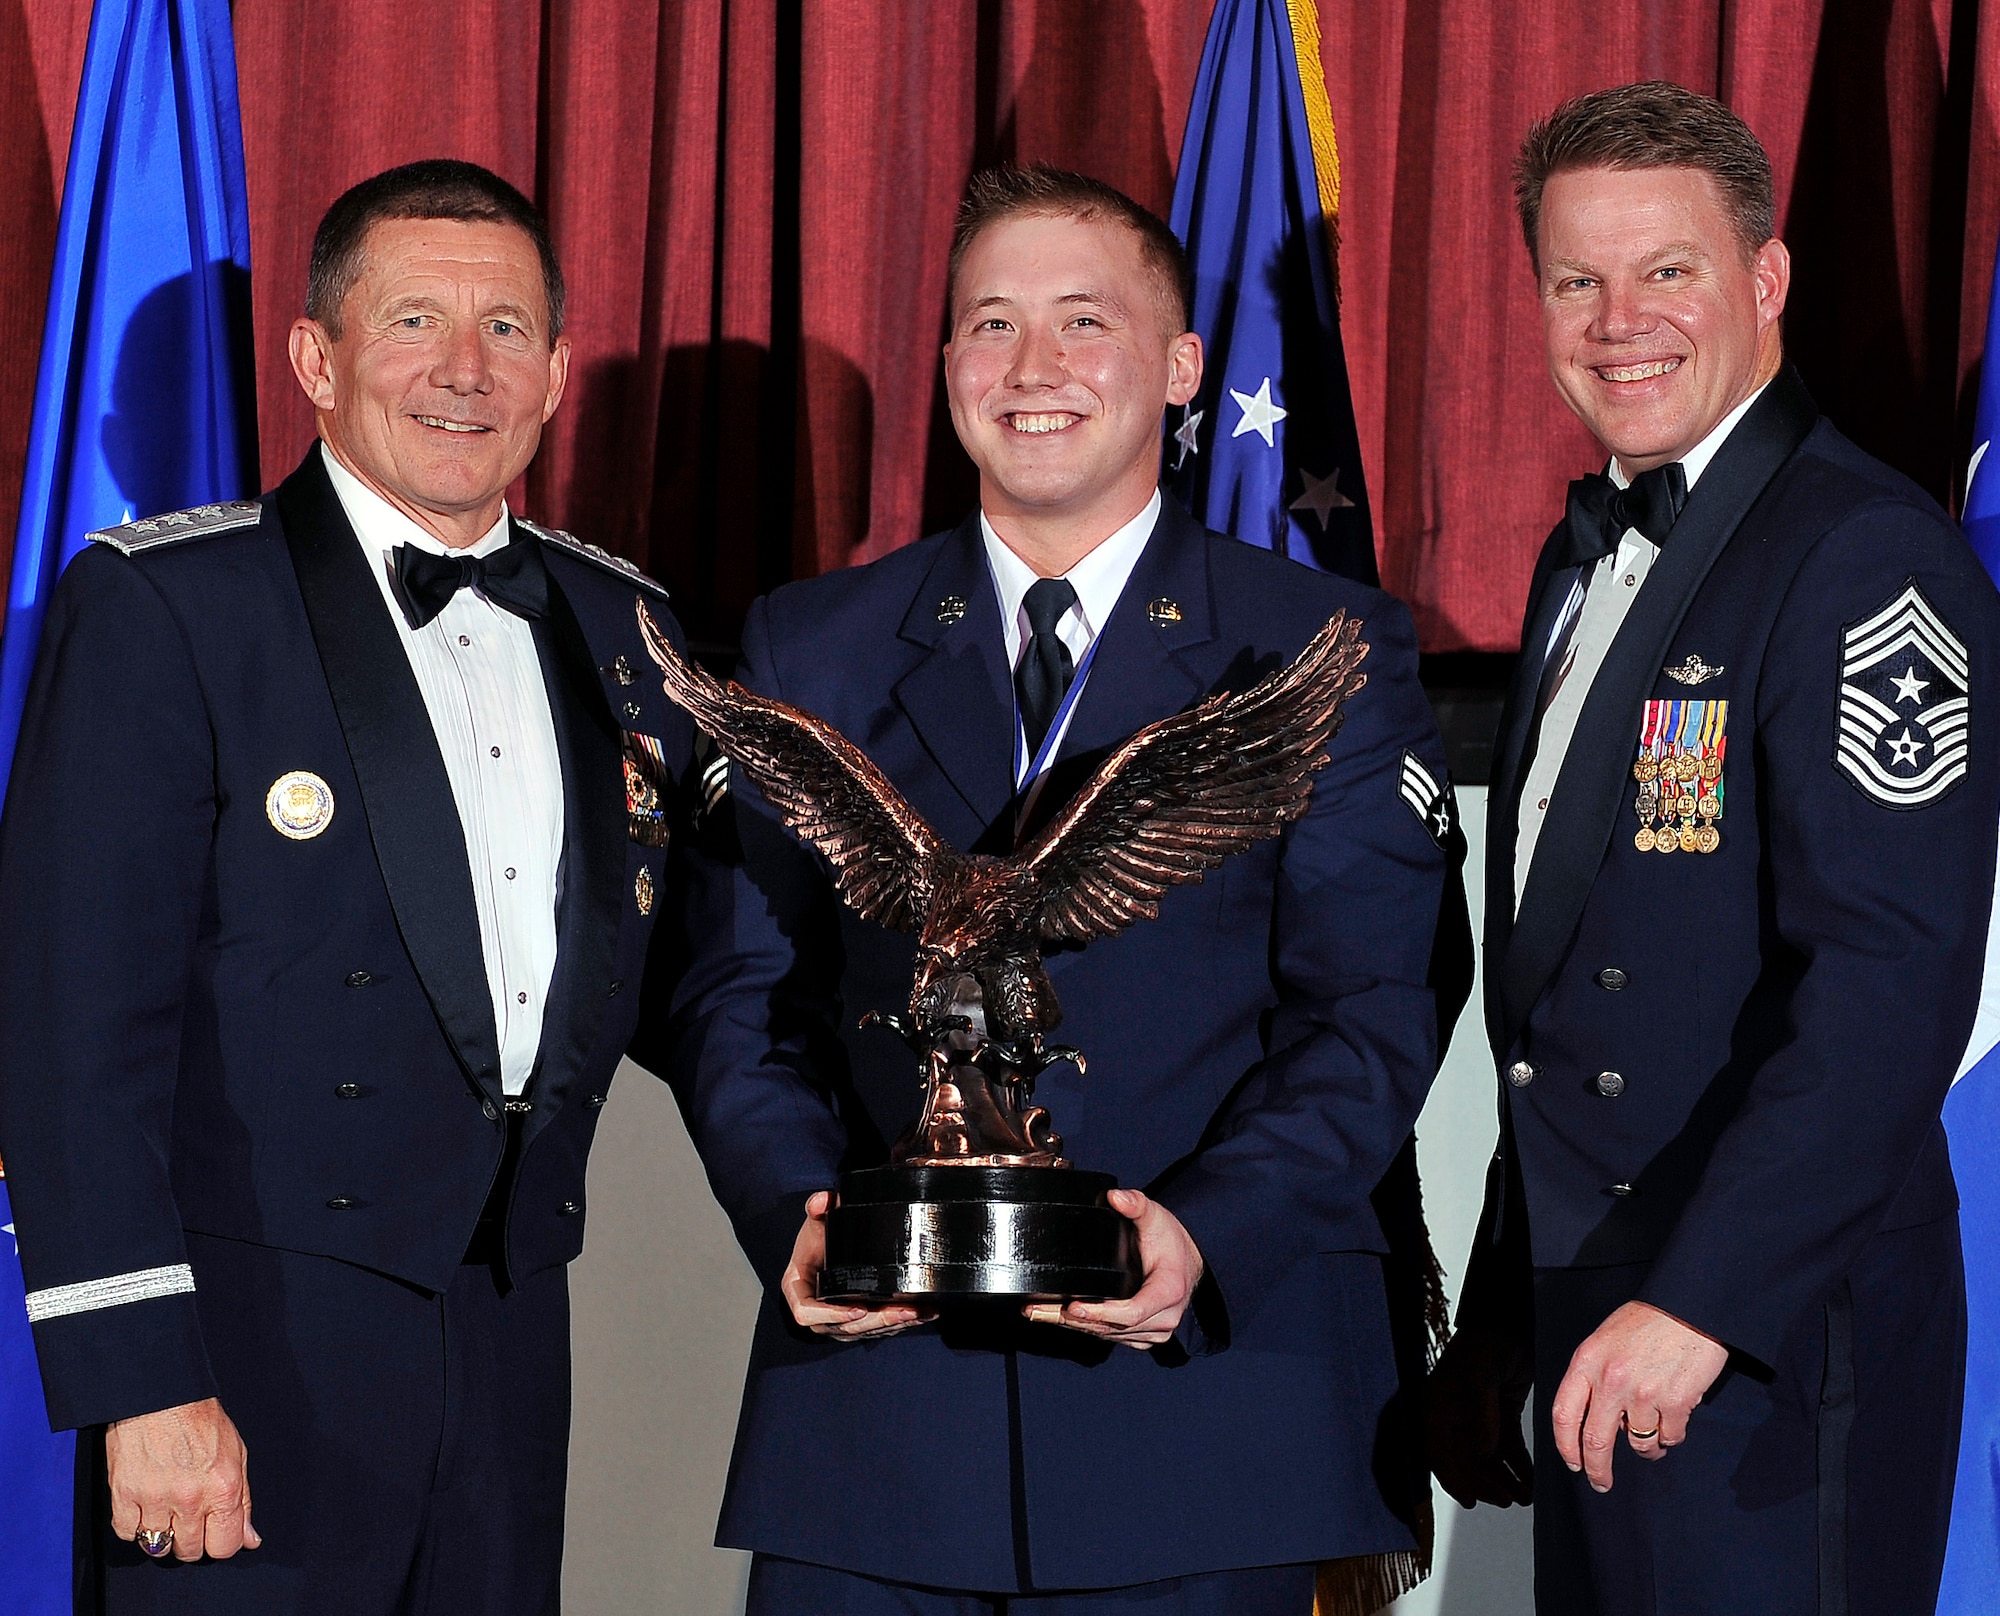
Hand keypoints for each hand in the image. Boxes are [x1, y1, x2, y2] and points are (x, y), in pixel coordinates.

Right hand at [106, 1398, 258, 1561]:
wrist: (161, 1394)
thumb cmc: (200, 1419)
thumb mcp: (237, 1454)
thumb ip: (243, 1502)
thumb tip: (249, 1539)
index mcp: (223, 1487)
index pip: (225, 1546)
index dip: (222, 1543)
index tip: (217, 1534)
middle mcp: (190, 1497)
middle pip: (191, 1551)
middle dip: (193, 1540)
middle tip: (191, 1518)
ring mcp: (154, 1499)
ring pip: (158, 1548)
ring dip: (163, 1535)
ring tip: (167, 1511)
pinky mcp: (123, 1494)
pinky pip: (127, 1533)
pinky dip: (134, 1526)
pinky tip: (144, 1506)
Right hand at [782, 1190, 935, 1338]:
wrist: (830, 1246)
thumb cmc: (818, 1237)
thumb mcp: (815, 1220)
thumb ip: (817, 1206)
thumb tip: (823, 1200)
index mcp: (798, 1289)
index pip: (806, 1312)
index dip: (831, 1315)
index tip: (857, 1308)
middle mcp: (816, 1312)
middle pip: (844, 1327)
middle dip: (876, 1321)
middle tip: (901, 1311)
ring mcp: (837, 1321)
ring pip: (865, 1331)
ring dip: (893, 1324)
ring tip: (917, 1312)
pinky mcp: (858, 1322)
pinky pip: (878, 1329)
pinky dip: (902, 1323)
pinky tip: (923, 1314)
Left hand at [1022, 1189, 1201, 1347]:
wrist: (1186, 1262)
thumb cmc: (1170, 1241)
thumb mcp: (1156, 1217)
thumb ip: (1137, 1204)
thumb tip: (1116, 1197)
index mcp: (1169, 1291)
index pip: (1132, 1312)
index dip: (1100, 1313)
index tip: (1073, 1306)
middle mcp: (1164, 1318)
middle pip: (1114, 1328)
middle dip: (1076, 1320)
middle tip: (1040, 1311)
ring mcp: (1154, 1331)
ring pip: (1109, 1336)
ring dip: (1075, 1326)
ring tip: (1041, 1314)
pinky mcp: (1142, 1336)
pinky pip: (1112, 1338)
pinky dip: (1086, 1328)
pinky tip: (1061, 1318)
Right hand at [1427, 1324, 1534, 1508]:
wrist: (1509, 1322)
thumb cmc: (1484, 1343)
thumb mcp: (1478, 1378)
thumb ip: (1480, 1416)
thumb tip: (1482, 1452)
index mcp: (1438, 1408)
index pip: (1440, 1453)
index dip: (1454, 1480)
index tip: (1472, 1501)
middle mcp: (1455, 1416)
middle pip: (1467, 1461)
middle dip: (1487, 1483)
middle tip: (1508, 1500)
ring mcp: (1478, 1416)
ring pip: (1489, 1458)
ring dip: (1505, 1478)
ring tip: (1524, 1495)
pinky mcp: (1500, 1412)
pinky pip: (1508, 1446)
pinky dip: (1519, 1464)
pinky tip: (1530, 1479)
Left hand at [1551, 1300, 1728, 1491]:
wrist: (1690, 1307)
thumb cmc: (1648, 1321)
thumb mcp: (1606, 1340)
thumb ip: (1595, 1376)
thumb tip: (1598, 1418)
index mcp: (1587, 1362)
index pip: (1563, 1414)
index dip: (1565, 1445)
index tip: (1572, 1463)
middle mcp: (1610, 1381)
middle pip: (1595, 1442)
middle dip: (1597, 1470)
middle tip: (1601, 1483)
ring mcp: (1643, 1394)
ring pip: (1638, 1444)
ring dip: (1646, 1447)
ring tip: (1653, 1436)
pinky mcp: (1675, 1403)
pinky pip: (1670, 1437)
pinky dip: (1671, 1435)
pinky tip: (1674, 1418)